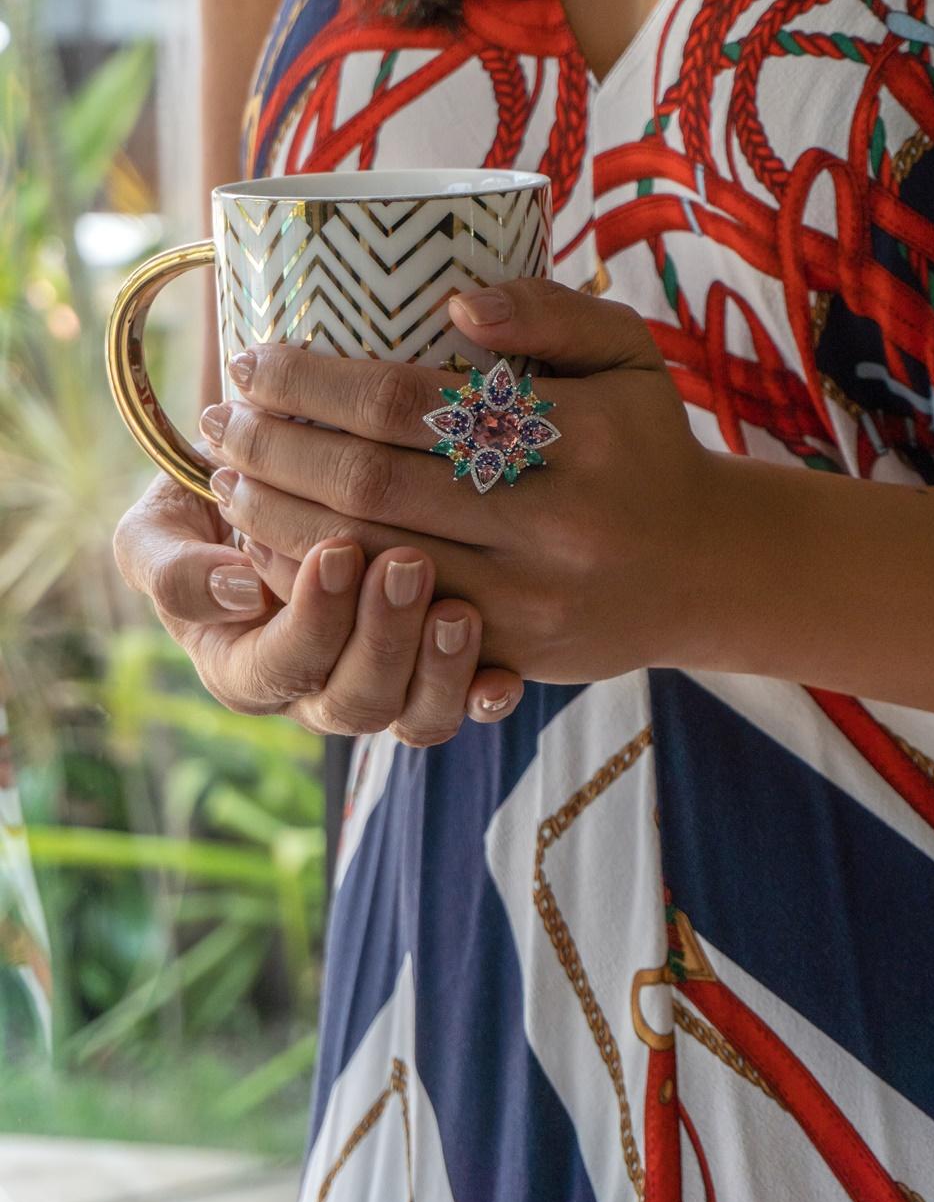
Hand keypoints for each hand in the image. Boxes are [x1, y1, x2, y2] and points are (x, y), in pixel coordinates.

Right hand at [111, 465, 524, 745]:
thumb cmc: (216, 502)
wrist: (280, 484)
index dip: (313, 619)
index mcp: (243, 667)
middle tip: (408, 566)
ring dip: (441, 670)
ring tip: (458, 611)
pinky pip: (465, 707)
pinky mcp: (437, 671)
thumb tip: (239, 591)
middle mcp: (314, 691)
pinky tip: (505, 677)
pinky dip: (486, 696)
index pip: (280, 666)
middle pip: (354, 702)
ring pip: (414, 717)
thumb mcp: (160, 529)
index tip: (338, 551)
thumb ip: (171, 566)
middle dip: (383, 639)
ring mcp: (382, 685)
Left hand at [200, 278, 716, 682]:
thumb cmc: (644, 442)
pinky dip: (322, 582)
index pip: (409, 405)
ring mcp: (529, 601)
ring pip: (369, 561)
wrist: (702, 565)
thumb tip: (451, 304)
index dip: (313, 383)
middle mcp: (555, 525)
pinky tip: (272, 546)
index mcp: (581, 436)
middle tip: (218, 419)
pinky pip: (390, 620)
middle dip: (274, 449)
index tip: (254, 358)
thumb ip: (548, 309)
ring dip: (277, 517)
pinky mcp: (511, 653)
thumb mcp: (625, 351)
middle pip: (371, 487)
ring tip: (227, 477)